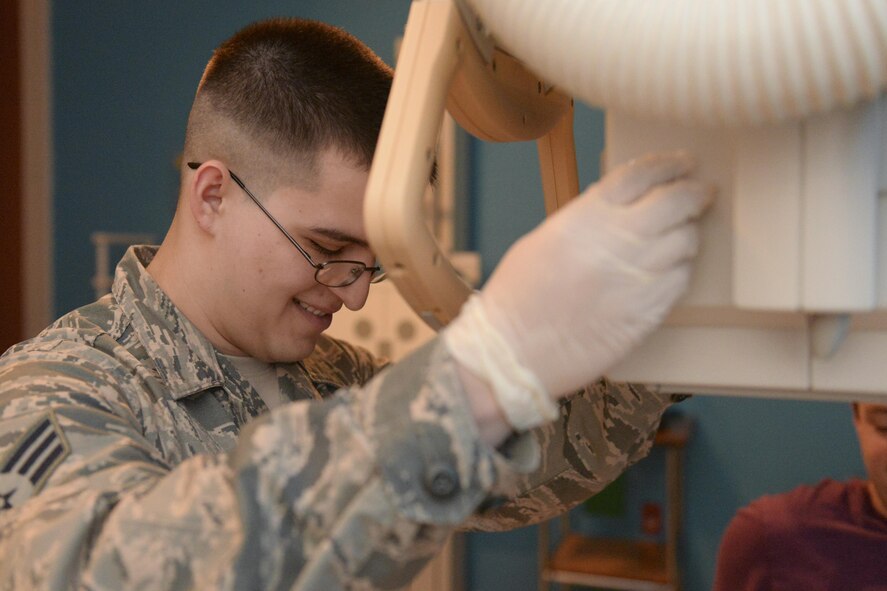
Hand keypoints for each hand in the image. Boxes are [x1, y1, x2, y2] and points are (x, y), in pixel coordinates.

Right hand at [445, 150, 712, 431]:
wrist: (514, 353)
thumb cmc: (518, 297)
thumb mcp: (545, 239)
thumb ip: (587, 219)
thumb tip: (619, 210)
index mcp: (586, 216)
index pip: (642, 173)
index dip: (669, 163)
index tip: (684, 163)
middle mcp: (619, 240)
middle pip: (677, 202)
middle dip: (695, 193)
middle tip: (701, 193)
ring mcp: (638, 277)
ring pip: (686, 241)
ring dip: (688, 234)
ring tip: (680, 235)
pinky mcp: (648, 312)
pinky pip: (681, 280)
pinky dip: (680, 271)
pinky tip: (669, 271)